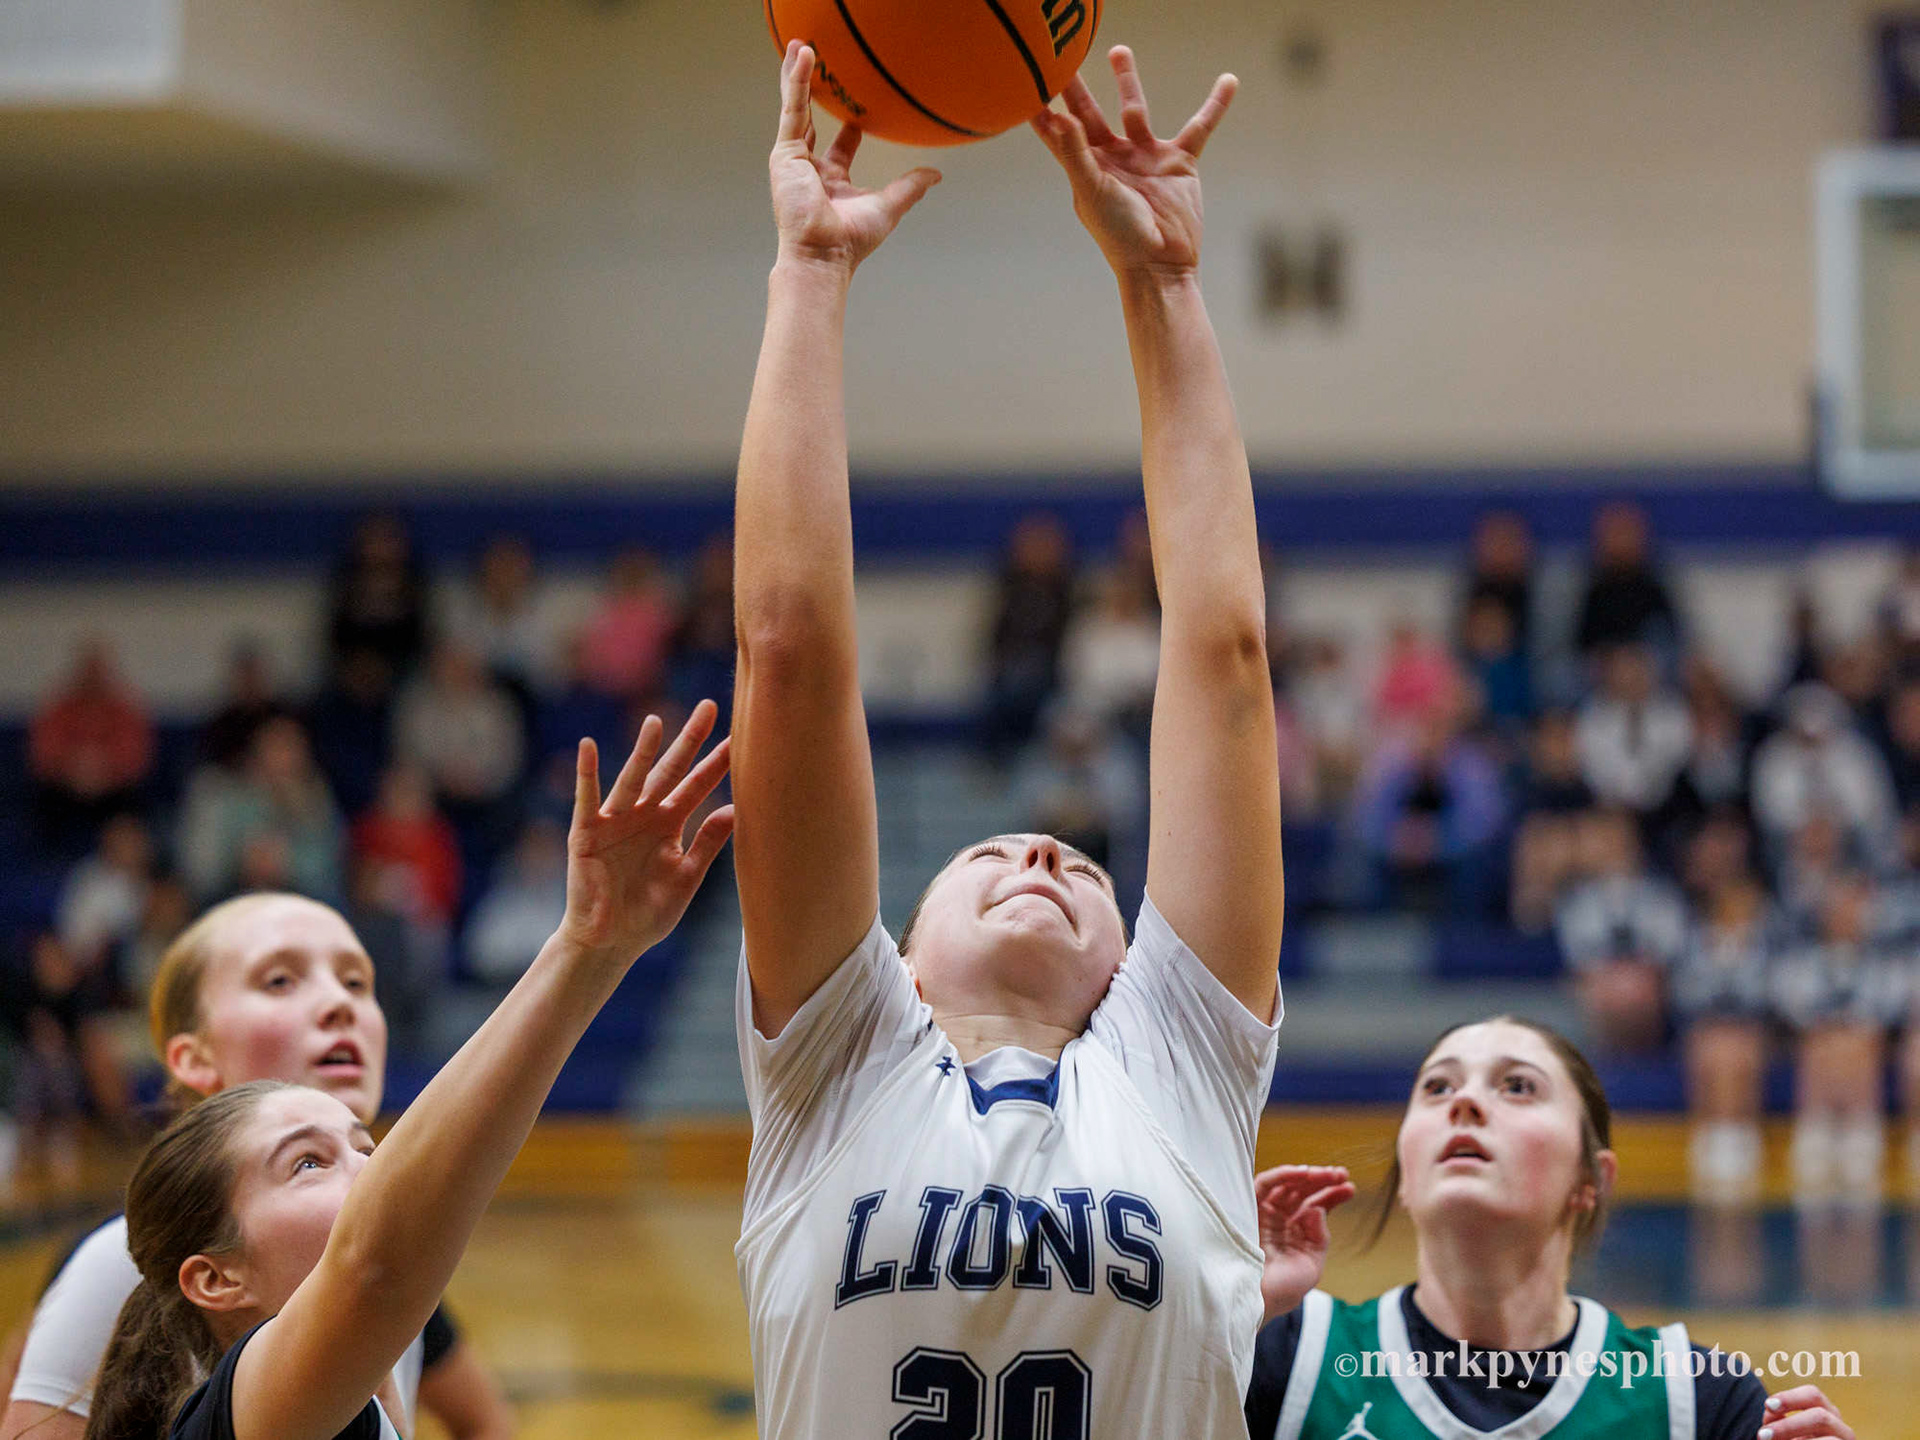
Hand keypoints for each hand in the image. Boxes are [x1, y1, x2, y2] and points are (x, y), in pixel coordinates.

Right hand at [559, 699, 734, 962]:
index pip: (698, 786)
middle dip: (690, 741)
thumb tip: (736, 810)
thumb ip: (708, 844)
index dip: (718, 763)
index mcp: (669, 824)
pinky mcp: (587, 834)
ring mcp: (615, 821)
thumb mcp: (686, 877)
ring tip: (656, 723)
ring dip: (643, 752)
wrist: (610, 943)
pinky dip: (586, 773)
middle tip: (710, 707)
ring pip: (633, 779)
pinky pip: (587, 799)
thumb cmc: (646, 915)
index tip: (743, 738)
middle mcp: (644, 814)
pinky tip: (587, 747)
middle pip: (671, 771)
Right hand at [769, 41, 940, 273]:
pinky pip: (793, 109)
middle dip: (814, 91)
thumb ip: (911, 187)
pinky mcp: (785, 154)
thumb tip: (936, 175)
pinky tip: (803, 56)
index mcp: (832, 180)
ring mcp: (795, 159)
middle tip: (818, 64)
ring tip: (802, 44)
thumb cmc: (851, 240)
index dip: (849, 124)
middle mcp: (810, 168)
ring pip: (797, 107)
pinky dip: (797, 82)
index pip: (840, 145)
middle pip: (813, 118)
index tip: (859, 107)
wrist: (825, 254)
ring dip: (799, 76)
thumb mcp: (889, 206)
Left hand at [1030, 46, 1235, 277]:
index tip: (1027, 84)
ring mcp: (1145, 158)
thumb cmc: (1120, 235)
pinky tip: (1228, 81)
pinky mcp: (1178, 162)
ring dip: (1127, 80)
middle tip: (1064, 57)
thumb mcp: (1092, 192)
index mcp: (1086, 168)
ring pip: (1134, 109)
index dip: (1044, 110)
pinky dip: (1215, 105)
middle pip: (1089, 113)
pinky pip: (1199, 126)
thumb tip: (1059, 117)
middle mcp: (1112, 159)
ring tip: (1118, 50)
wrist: (1161, 263)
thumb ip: (1075, 154)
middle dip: (1076, 87)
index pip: (1059, 132)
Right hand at [1255, 1164, 1355, 1322]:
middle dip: (1324, 1181)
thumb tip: (1317, 1208)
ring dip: (1308, 1175)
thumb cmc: (1284, 1289)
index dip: (1332, 1195)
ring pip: (1287, 1185)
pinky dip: (1284, 1174)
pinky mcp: (1250, 1208)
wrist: (1259, 1299)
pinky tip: (1304, 1173)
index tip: (1349, 1187)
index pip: (1316, 1207)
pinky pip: (1266, 1184)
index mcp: (1296, 1234)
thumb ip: (1319, 1235)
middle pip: (1304, 1192)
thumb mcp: (1312, 1264)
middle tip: (1341, 1174)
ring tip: (1328, 1173)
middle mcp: (1282, 1221)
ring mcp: (1266, 1214)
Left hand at [1759, 1386, 1854, 1439]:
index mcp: (1825, 1413)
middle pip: (1820, 1417)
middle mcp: (1840, 1428)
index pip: (1813, 1395)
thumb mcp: (1785, 1433)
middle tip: (1763, 1435)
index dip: (1790, 1398)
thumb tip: (1770, 1415)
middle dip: (1788, 1426)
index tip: (1768, 1405)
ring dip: (1795, 1438)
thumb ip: (1778, 1422)